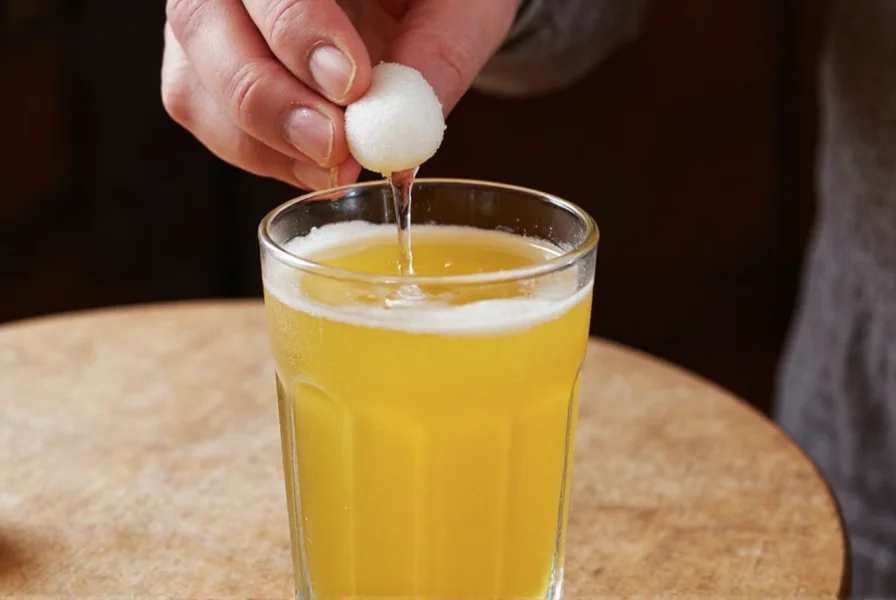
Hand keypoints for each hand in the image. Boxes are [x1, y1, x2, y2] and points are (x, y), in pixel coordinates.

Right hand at [161, 0, 520, 189]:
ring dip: (263, 142)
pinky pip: (203, 116)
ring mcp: (208, 17)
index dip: (298, 30)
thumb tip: (406, 134)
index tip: (350, 85)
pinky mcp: (204, 65)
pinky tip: (312, 163)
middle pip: (203, 24)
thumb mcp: (461, 4)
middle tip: (335, 147)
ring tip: (334, 166)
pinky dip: (258, 153)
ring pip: (194, 85)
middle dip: (271, 99)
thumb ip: (440, 51)